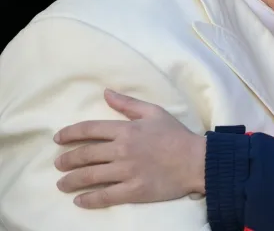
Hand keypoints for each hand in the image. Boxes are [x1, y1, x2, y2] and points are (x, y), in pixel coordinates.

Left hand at [53, 89, 205, 208]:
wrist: (196, 161)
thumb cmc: (177, 135)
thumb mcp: (154, 112)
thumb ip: (128, 104)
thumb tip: (106, 93)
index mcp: (127, 130)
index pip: (90, 129)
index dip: (70, 133)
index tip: (58, 139)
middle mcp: (122, 150)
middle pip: (85, 154)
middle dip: (67, 160)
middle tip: (59, 164)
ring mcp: (127, 172)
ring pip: (90, 177)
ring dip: (71, 181)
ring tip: (62, 184)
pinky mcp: (133, 190)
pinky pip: (105, 196)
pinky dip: (89, 199)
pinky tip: (79, 200)